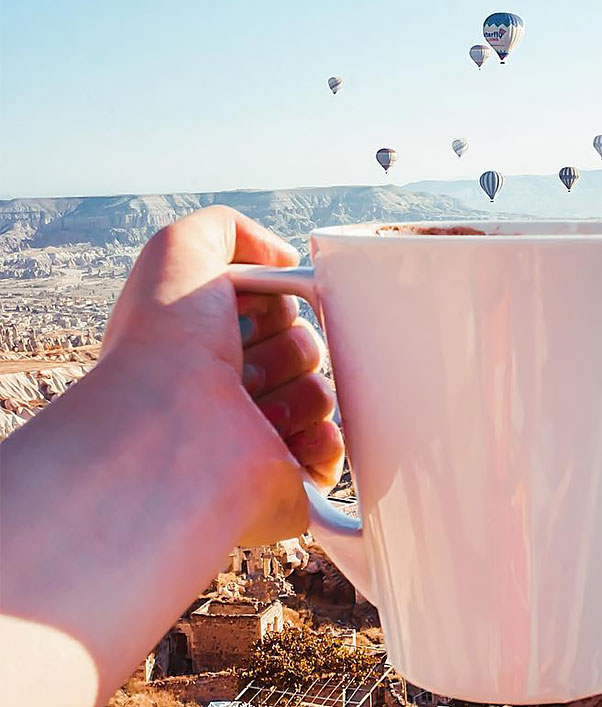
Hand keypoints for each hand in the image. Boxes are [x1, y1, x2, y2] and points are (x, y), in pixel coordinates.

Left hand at [102, 205, 343, 542]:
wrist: (167, 428)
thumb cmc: (162, 345)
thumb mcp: (179, 249)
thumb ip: (229, 229)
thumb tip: (283, 258)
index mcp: (211, 343)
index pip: (279, 309)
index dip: (271, 304)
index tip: (244, 310)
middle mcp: (233, 389)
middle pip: (307, 349)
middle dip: (285, 350)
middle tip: (240, 365)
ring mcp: (260, 435)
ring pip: (324, 395)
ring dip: (298, 396)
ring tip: (250, 409)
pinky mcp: (285, 477)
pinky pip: (334, 449)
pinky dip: (321, 442)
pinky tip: (281, 438)